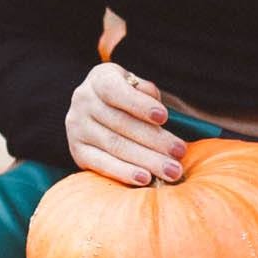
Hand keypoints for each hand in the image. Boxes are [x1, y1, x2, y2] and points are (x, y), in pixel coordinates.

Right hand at [65, 59, 183, 185]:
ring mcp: (76, 128)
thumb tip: (158, 116)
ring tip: (171, 170)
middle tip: (180, 152)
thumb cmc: (128, 97)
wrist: (99, 110)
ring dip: (147, 160)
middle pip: (120, 123)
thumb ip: (147, 94)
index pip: (116, 91)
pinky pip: (102, 164)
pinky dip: (124, 172)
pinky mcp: (77, 151)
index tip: (164, 117)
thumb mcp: (136, 86)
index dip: (140, 105)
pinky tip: (145, 178)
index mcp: (99, 79)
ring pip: (115, 145)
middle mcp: (83, 101)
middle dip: (154, 139)